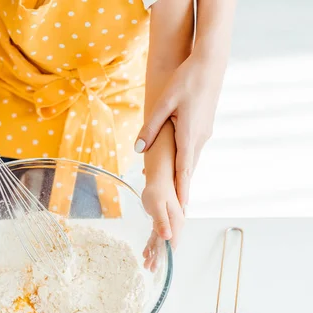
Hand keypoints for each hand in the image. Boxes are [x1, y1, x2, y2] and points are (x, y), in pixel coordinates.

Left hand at [135, 51, 225, 206]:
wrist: (210, 63)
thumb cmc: (185, 81)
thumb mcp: (163, 104)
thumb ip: (149, 128)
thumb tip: (137, 150)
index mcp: (189, 135)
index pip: (184, 170)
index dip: (181, 191)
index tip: (180, 210)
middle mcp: (200, 138)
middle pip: (189, 170)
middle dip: (183, 191)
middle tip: (178, 212)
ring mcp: (204, 133)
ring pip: (191, 161)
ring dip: (185, 178)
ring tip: (178, 198)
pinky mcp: (204, 127)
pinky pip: (193, 151)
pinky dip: (186, 164)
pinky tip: (181, 170)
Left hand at [141, 175, 183, 268]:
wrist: (159, 178)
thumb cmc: (157, 190)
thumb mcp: (157, 206)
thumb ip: (162, 222)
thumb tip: (167, 238)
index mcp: (176, 222)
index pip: (171, 243)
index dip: (164, 256)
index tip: (157, 266)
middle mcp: (175, 224)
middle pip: (166, 245)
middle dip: (158, 258)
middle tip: (150, 268)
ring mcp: (170, 223)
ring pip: (161, 241)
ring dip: (154, 253)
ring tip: (147, 264)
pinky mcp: (163, 221)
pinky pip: (157, 235)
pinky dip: (152, 244)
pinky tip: (146, 251)